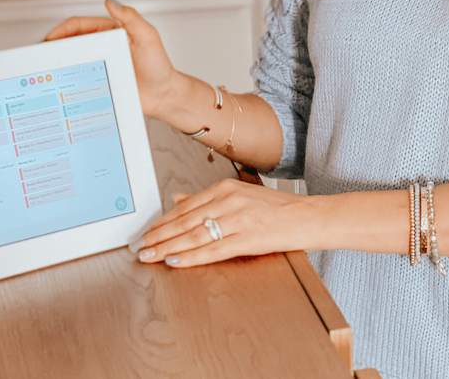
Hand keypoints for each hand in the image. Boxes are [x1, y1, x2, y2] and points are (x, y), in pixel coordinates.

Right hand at [44, 0, 176, 116]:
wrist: (163, 96)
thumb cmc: (158, 66)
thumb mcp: (147, 38)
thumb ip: (131, 19)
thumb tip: (111, 2)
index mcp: (110, 31)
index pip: (79, 25)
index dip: (62, 30)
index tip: (50, 38)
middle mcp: (102, 46)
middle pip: (70, 42)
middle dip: (53, 45)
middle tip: (41, 55)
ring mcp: (98, 64)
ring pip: (71, 60)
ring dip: (58, 62)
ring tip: (46, 69)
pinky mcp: (97, 81)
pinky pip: (77, 78)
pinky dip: (66, 79)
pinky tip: (60, 84)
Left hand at [131, 179, 315, 266]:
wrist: (307, 216)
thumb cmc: (276, 207)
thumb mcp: (240, 195)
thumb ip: (207, 199)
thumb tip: (178, 200)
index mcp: (225, 188)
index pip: (186, 207)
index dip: (163, 221)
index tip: (147, 231)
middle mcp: (229, 200)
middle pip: (186, 221)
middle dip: (160, 235)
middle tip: (141, 246)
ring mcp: (238, 219)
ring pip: (195, 235)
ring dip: (169, 247)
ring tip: (151, 255)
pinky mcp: (247, 238)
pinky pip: (213, 250)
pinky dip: (192, 256)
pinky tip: (176, 260)